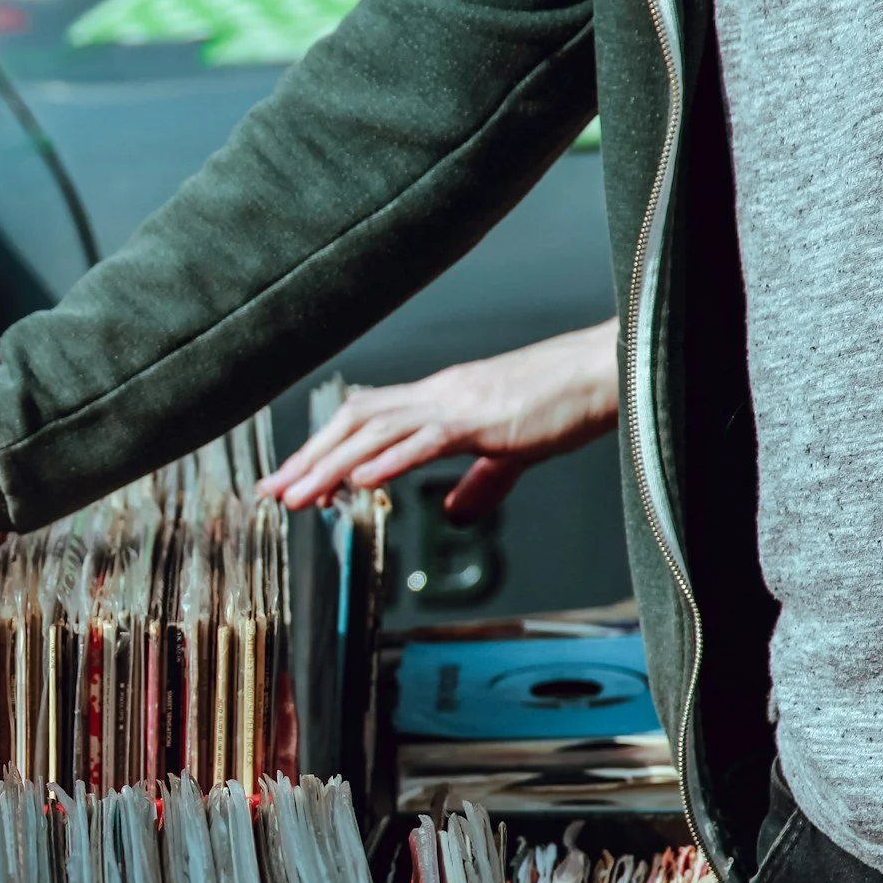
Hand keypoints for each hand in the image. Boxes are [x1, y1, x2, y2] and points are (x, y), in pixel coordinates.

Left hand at [258, 321, 619, 522]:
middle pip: (354, 422)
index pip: (364, 419)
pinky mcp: (484, 419)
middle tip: (273, 492)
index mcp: (440, 400)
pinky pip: (426, 440)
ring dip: (332, 466)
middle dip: (309, 458)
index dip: (322, 448)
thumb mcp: (512, 450)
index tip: (291, 478)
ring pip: (377, 431)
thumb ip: (478, 482)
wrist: (608, 370)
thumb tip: (453, 511)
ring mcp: (457, 404)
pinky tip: (360, 481)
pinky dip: (389, 460)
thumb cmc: (566, 401)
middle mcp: (438, 395)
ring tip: (300, 495)